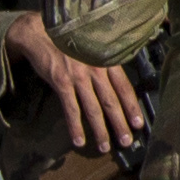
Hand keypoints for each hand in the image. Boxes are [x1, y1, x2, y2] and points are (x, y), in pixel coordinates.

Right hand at [3, 12, 147, 154]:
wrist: (40, 32)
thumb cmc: (68, 42)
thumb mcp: (91, 49)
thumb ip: (103, 65)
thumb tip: (116, 85)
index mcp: (106, 61)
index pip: (124, 87)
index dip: (132, 107)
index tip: (138, 123)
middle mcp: (95, 69)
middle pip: (111, 101)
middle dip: (120, 124)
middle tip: (127, 142)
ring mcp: (79, 76)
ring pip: (93, 108)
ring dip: (100, 130)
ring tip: (105, 146)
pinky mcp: (61, 82)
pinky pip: (71, 109)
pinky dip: (75, 127)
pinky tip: (79, 140)